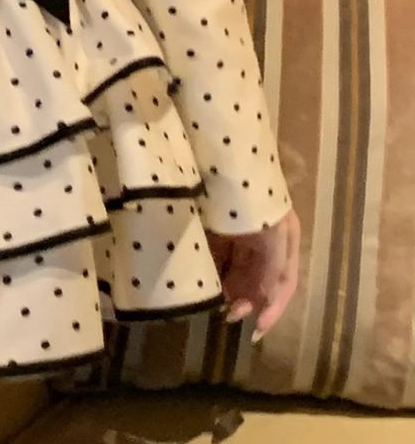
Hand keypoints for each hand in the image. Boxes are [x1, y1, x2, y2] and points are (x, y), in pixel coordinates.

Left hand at [206, 206, 299, 342]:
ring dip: (228, 286)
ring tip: (215, 301)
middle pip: (257, 277)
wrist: (225, 155)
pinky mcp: (216, 222)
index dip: (272, 309)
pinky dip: (212, 267)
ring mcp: (239, 229)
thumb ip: (271, 268)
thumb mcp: (272, 235)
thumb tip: (261, 300)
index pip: (283, 283)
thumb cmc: (254, 197)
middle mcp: (264, 236)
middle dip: (244, 298)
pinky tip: (203, 278)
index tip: (256, 332)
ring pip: (236, 267)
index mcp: (283, 237)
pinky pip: (217, 251)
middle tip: (227, 315)